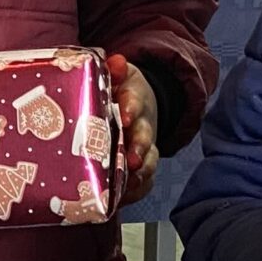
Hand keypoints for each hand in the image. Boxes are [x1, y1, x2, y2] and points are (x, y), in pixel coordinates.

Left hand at [105, 55, 161, 206]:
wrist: (136, 107)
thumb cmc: (120, 92)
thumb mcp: (120, 75)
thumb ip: (115, 69)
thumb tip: (115, 60)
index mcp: (133, 102)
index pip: (134, 103)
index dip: (131, 109)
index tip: (125, 116)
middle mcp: (143, 128)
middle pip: (144, 140)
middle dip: (139, 150)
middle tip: (131, 160)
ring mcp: (143, 150)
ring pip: (147, 165)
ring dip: (138, 176)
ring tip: (126, 185)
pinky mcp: (140, 169)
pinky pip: (142, 183)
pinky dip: (134, 192)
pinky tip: (120, 200)